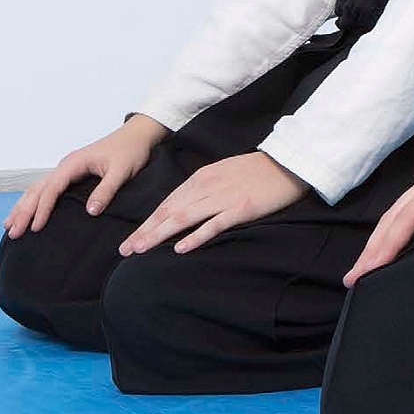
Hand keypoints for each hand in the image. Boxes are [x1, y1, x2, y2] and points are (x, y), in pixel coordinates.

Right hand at [3, 114, 169, 238]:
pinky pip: (47, 187)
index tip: (35, 227)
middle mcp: (66, 165)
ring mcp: (67, 169)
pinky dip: (34, 200)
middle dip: (24, 211)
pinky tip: (28, 211)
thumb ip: (106, 190)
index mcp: (74, 163)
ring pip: (38, 188)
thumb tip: (90, 212)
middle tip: (13, 233)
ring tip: (9, 225)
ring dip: (24, 206)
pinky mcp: (72, 173)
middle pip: (38, 189)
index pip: (52, 189)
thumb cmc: (131, 150)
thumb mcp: (122, 171)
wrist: (138, 135)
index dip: (42, 209)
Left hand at [118, 152, 307, 255]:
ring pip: (183, 218)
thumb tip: (183, 207)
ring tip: (142, 250)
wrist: (288, 163)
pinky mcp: (241, 208)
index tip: (131, 238)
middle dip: (145, 231)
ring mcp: (223, 198)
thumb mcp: (224, 172)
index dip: (147, 222)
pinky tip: (180, 248)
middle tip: (125, 250)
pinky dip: (195, 236)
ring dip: (159, 234)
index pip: (167, 203)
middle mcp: (207, 187)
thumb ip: (203, 188)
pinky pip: (213, 225)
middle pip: (169, 212)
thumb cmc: (257, 170)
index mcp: (201, 177)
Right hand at [343, 80, 413, 286]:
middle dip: (372, 247)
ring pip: (397, 210)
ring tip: (363, 265)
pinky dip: (393, 226)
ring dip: (378, 238)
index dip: (388, 245)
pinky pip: (408, 206)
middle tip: (353, 278)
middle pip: (393, 216)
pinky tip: (392, 239)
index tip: (369, 270)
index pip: (409, 217)